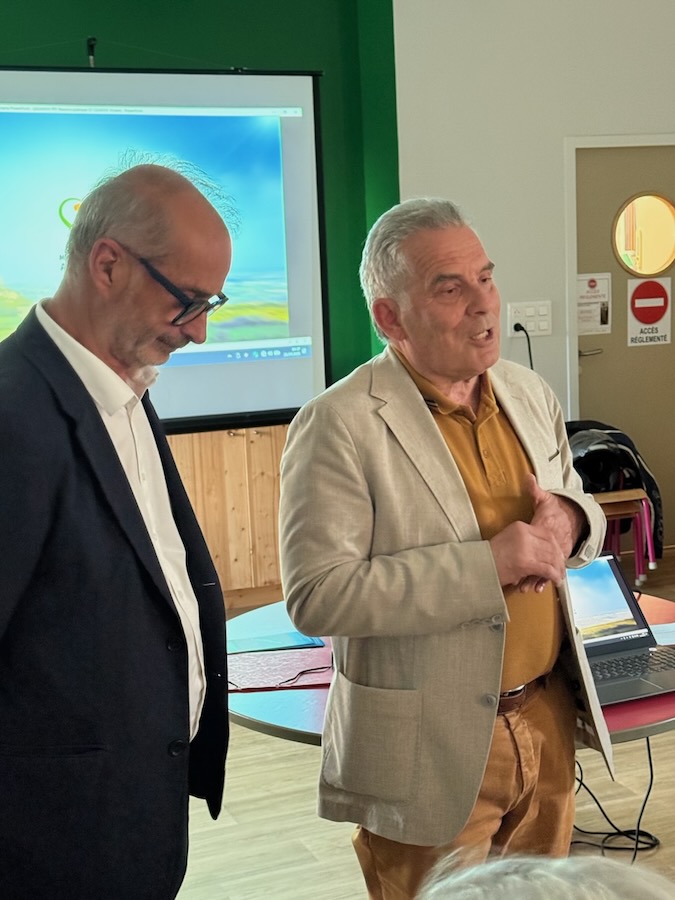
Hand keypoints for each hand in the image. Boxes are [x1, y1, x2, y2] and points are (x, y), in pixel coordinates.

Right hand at [489, 518, 566, 589]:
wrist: (476, 565)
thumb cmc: (489, 557)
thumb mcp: (507, 539)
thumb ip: (523, 540)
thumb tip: (539, 549)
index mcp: (520, 526)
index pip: (546, 533)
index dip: (555, 545)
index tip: (558, 554)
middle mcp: (524, 534)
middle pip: (551, 545)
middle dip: (559, 559)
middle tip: (561, 567)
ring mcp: (526, 548)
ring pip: (551, 557)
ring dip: (558, 569)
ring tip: (559, 576)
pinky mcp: (526, 563)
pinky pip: (547, 569)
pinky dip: (554, 576)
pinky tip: (555, 580)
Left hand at [491, 474, 586, 592]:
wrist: (573, 515)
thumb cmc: (555, 509)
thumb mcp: (545, 499)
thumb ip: (535, 489)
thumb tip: (528, 476)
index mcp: (547, 528)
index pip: (540, 540)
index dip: (532, 551)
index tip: (523, 560)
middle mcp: (553, 541)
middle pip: (543, 559)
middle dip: (534, 571)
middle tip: (522, 582)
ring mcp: (556, 550)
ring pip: (548, 567)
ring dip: (539, 578)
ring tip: (528, 588)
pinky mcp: (557, 556)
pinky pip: (552, 569)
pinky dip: (545, 578)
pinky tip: (537, 587)